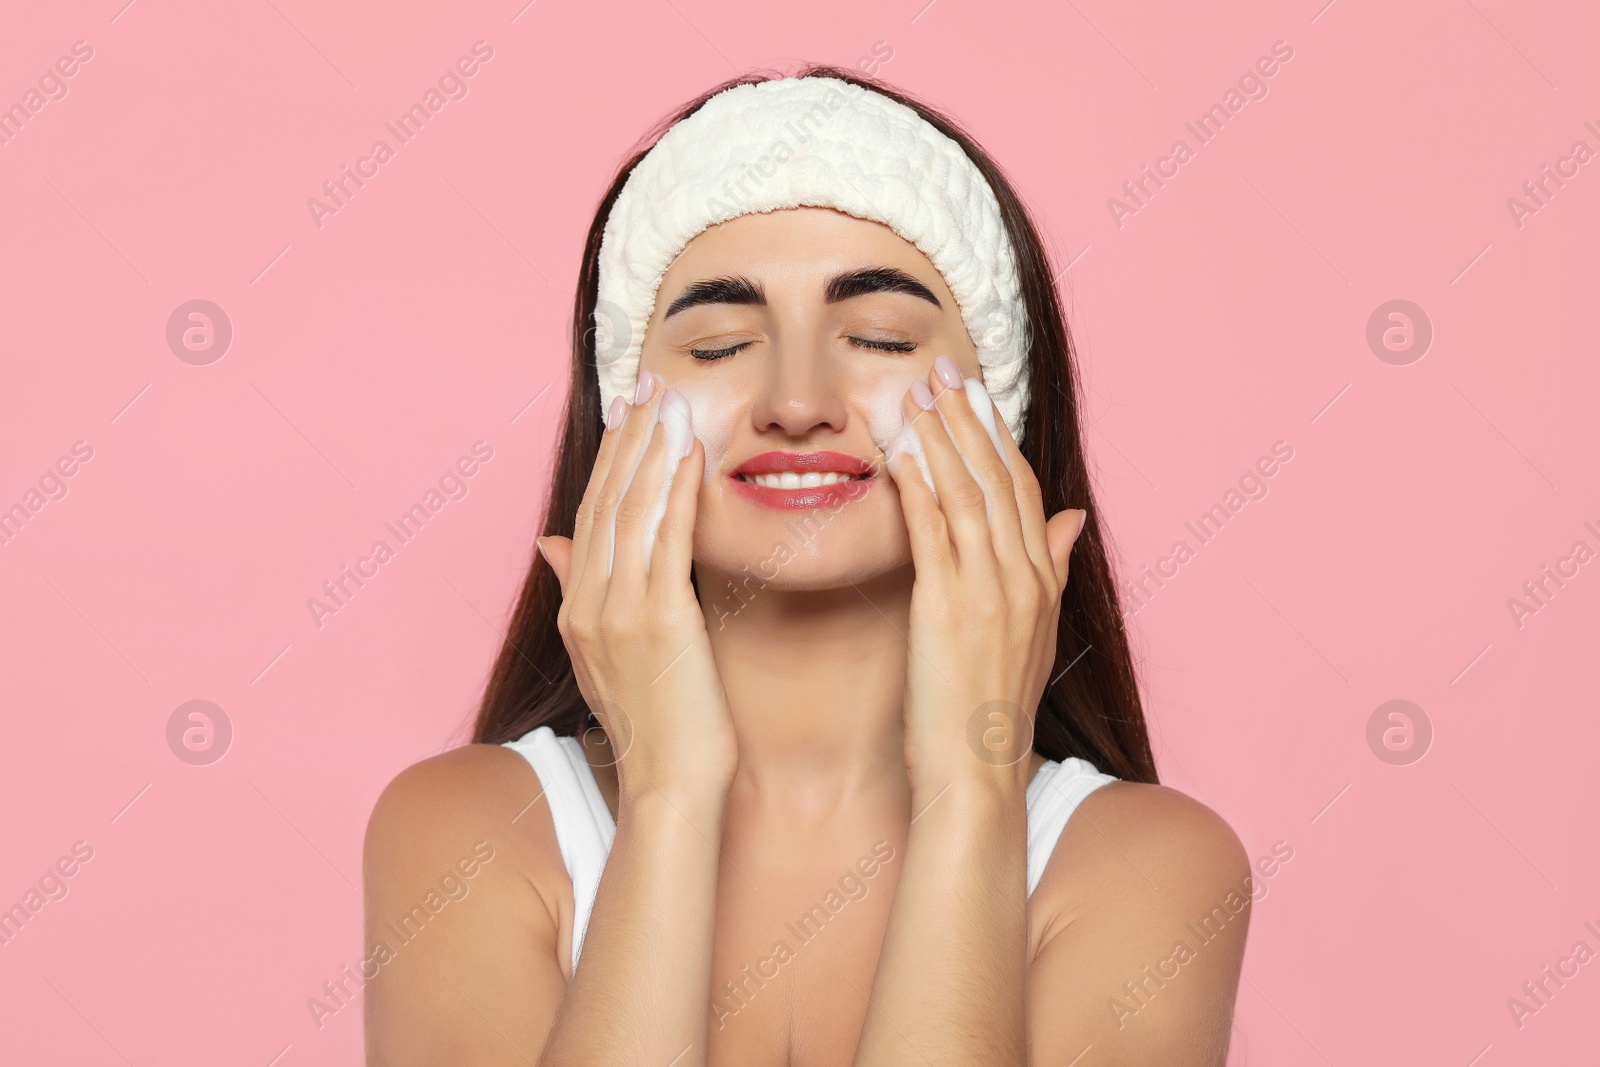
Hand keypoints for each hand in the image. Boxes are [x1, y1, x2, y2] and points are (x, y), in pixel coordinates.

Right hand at [538, 373, 737, 803]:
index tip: (627, 412)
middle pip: (607, 502)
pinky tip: (691, 455)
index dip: (610, 459)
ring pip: (633, 512)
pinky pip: (668, 541)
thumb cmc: (657, 725)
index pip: (592, 515)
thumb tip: (550, 542)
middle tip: (649, 383)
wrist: (672, 785)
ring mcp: (619, 611)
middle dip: (630, 438)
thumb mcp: (605, 655)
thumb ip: (580, 592)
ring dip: (653, 449)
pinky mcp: (660, 621)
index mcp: (577, 609)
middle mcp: (588, 604)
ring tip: (671, 400)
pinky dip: (677, 493)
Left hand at [885, 356, 1085, 796]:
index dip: (998, 437)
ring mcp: (987, 591)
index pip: (1022, 490)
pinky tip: (900, 452)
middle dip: (969, 418)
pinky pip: (933, 532)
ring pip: (966, 494)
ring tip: (917, 393)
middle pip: (997, 479)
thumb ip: (1051, 569)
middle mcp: (1021, 578)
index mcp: (1040, 581)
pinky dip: (918, 487)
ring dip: (940, 437)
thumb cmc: (994, 710)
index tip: (977, 393)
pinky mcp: (947, 608)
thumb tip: (1072, 518)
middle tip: (944, 369)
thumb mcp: (1037, 634)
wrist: (978, 773)